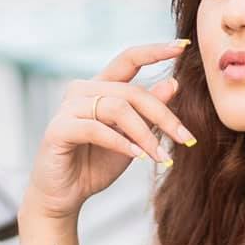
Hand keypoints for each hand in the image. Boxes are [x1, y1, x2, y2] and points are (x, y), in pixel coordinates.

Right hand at [21, 40, 196, 222]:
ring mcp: (68, 108)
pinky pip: (96, 129)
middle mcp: (82, 90)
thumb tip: (173, 84)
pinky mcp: (59, 129)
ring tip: (161, 156)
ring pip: (117, 108)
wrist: (65, 196)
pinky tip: (137, 157)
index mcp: (99, 87)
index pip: (128, 59)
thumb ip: (148, 113)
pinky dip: (120, 143)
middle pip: (131, 91)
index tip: (182, 47)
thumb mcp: (132, 138)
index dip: (154, 51)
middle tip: (185, 138)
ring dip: (144, 134)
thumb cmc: (96, 165)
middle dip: (162, 115)